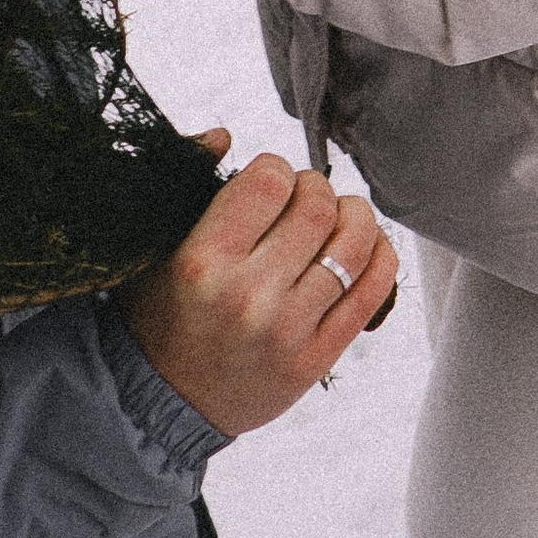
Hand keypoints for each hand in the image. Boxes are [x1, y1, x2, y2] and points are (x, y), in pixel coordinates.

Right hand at [119, 154, 398, 436]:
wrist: (162, 402)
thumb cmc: (159, 316)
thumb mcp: (156, 248)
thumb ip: (189, 186)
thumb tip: (224, 134)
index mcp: (203, 260)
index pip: (269, 180)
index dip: (277, 168)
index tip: (271, 180)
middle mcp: (248, 295)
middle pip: (317, 207)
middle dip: (318, 188)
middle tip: (307, 197)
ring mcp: (287, 330)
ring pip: (354, 245)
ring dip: (356, 216)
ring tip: (341, 216)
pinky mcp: (316, 358)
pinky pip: (371, 294)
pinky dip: (381, 258)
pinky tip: (368, 247)